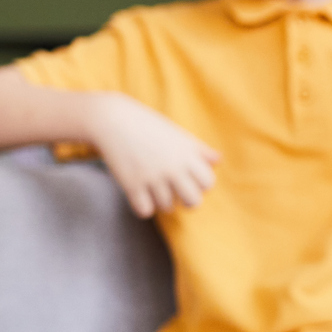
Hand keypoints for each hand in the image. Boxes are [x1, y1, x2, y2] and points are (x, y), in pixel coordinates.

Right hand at [87, 94, 218, 217]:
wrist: (113, 119)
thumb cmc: (149, 126)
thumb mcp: (178, 134)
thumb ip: (199, 149)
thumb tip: (218, 160)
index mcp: (187, 155)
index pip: (208, 183)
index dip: (200, 184)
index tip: (190, 180)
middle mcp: (173, 168)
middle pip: (193, 202)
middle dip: (187, 201)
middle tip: (176, 193)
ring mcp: (153, 177)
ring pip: (167, 208)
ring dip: (162, 203)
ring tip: (155, 191)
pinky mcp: (132, 185)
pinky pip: (145, 211)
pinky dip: (143, 207)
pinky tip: (140, 196)